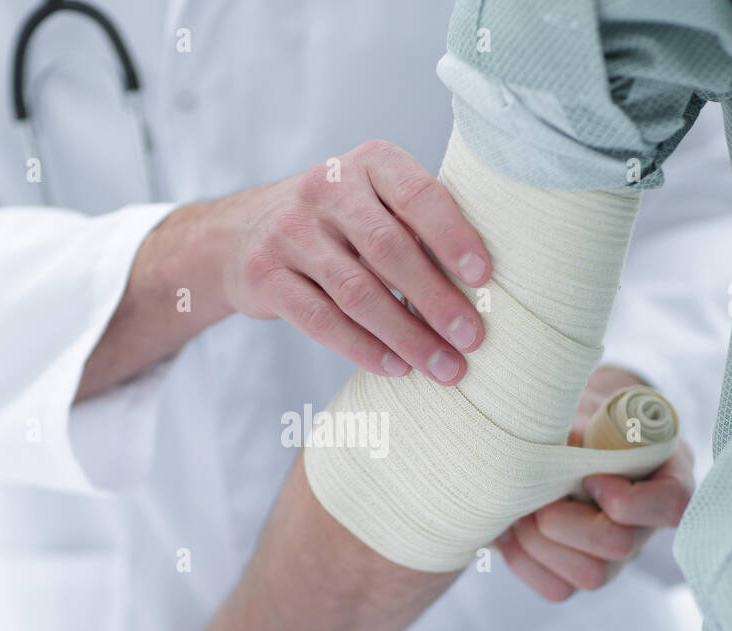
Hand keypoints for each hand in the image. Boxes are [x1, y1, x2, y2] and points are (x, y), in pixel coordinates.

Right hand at [220, 140, 490, 384]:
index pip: (418, 195)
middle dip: (436, 300)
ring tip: (443, 367)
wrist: (247, 232)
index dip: (453, 237)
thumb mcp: (378, 201)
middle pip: (389, 249)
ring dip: (406, 336)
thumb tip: (482, 289)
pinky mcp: (265, 275)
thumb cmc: (342, 223)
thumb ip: (420, 227)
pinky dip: (363, 348)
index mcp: (369, 162)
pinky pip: (321, 319)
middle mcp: (325, 188)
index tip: (484, 278)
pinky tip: (396, 367)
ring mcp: (289, 232)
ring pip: (356, 292)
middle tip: (472, 339)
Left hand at [496, 366, 695, 601]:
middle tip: (536, 494)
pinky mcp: (582, 572)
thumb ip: (581, 428)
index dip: (628, 500)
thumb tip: (555, 449)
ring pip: (589, 577)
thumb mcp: (588, 410)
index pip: (671, 506)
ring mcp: (616, 556)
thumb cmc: (583, 419)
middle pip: (619, 546)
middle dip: (566, 521)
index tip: (590, 477)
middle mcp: (646, 524)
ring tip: (517, 511)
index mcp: (666, 476)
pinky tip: (508, 531)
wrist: (566, 434)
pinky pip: (557, 589)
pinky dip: (524, 562)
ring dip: (541, 544)